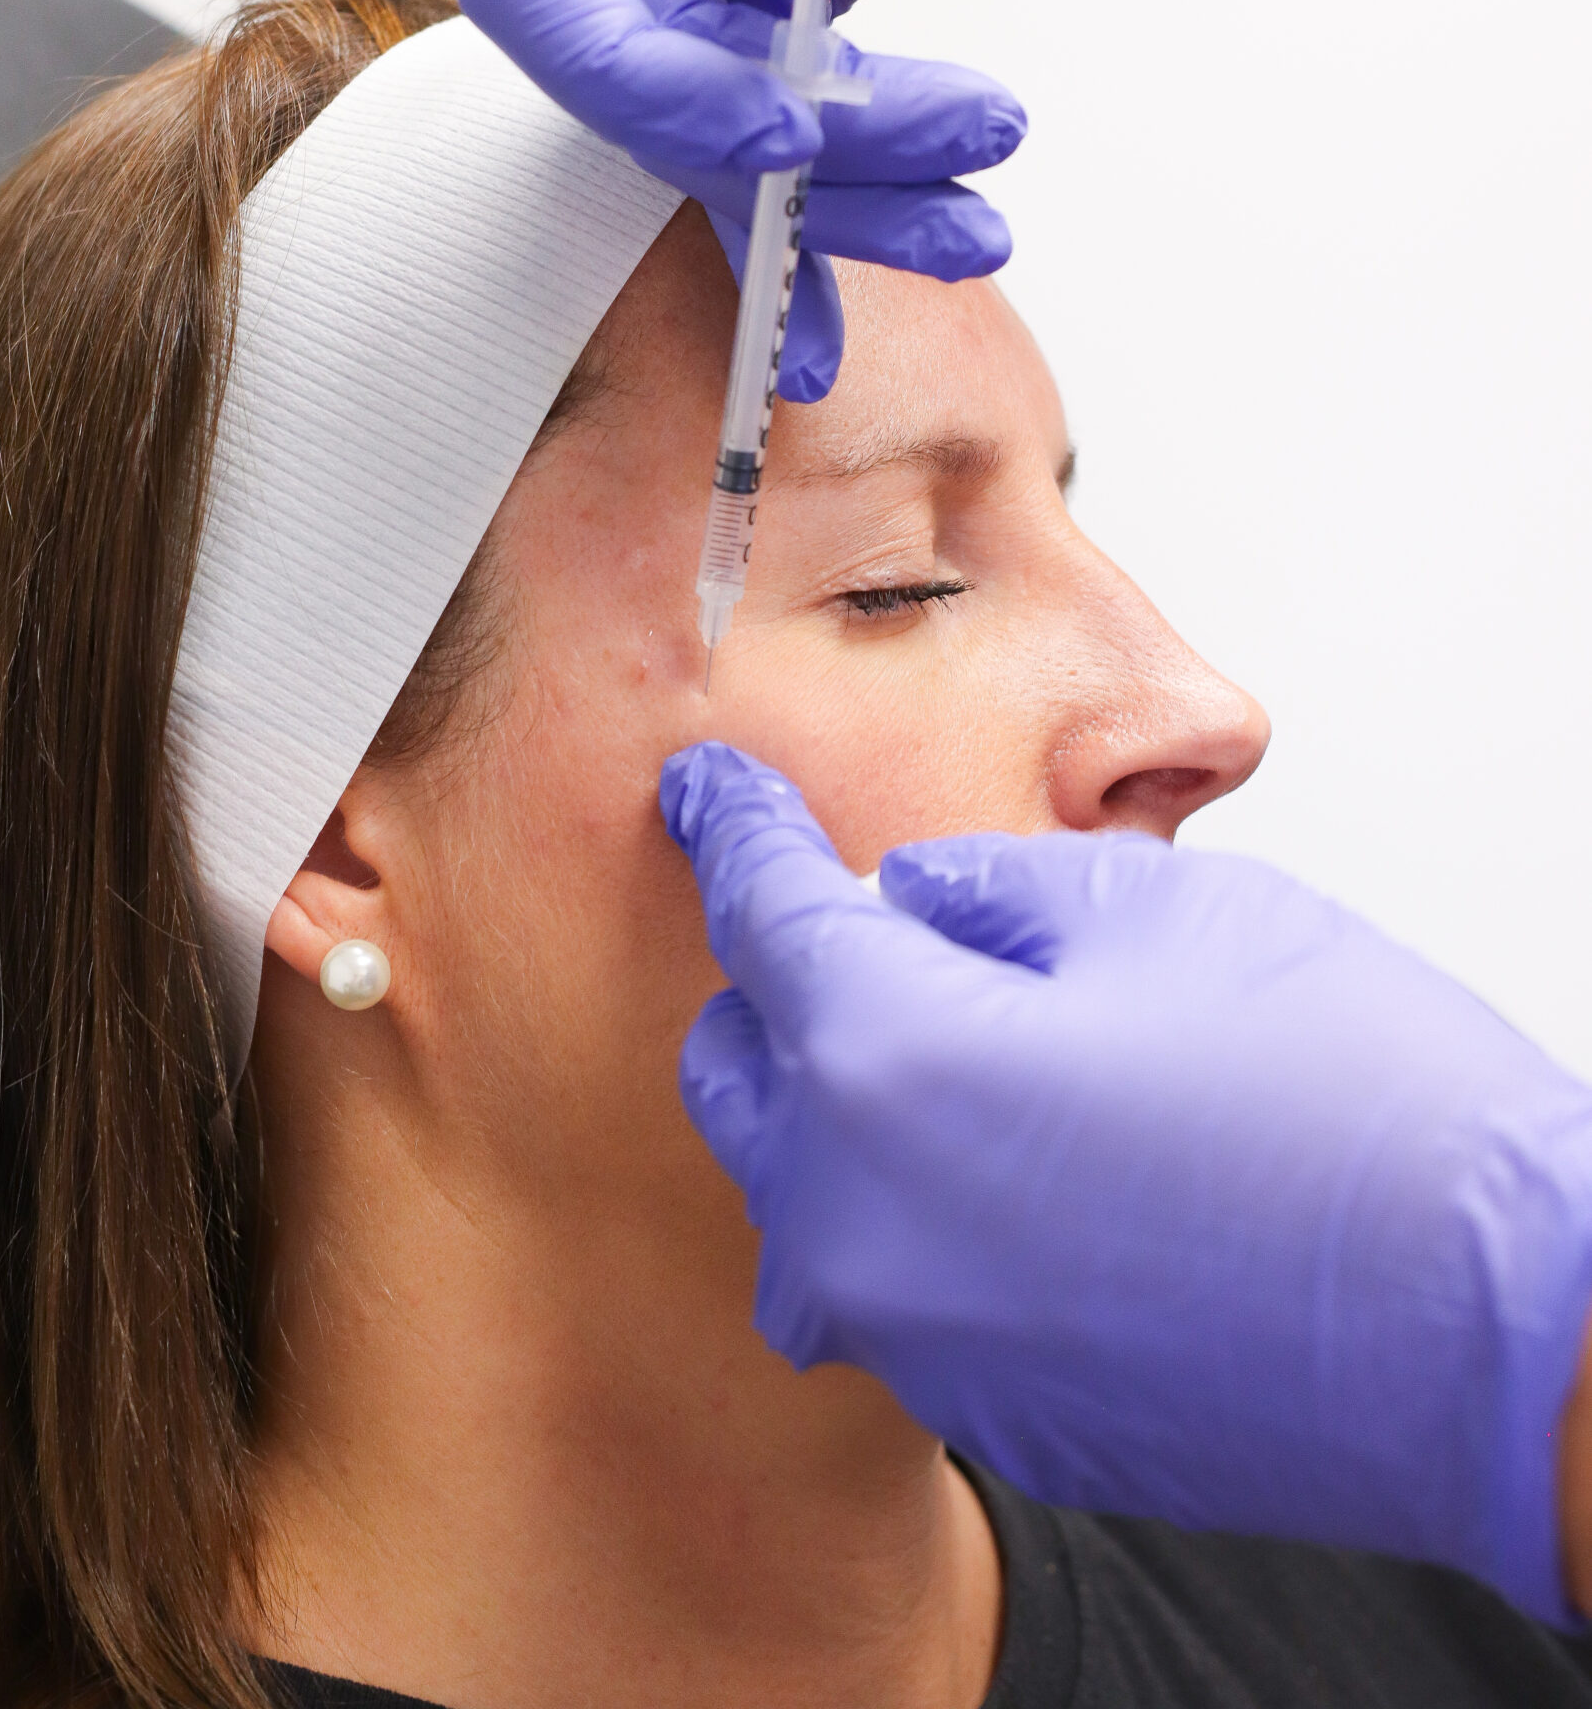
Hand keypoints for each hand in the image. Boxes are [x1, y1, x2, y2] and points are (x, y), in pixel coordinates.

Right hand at [459, 0, 1280, 393]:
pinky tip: (848, 321)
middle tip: (962, 155)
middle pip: (638, 72)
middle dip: (785, 152)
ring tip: (974, 230)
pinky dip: (813, 232)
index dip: (636, 76)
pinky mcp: (763, 8)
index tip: (786, 134)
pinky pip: (761, 143)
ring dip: (831, 208)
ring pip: (709, 129)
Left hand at [661, 740, 1591, 1623]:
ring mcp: (918, 1337)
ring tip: (974, 1057)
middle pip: (744, 1069)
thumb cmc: (1352, 1100)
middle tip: (878, 933)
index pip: (758, 915)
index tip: (707, 792)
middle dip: (787, 987)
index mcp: (887, 1059)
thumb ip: (990, 891)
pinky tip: (1046, 1175)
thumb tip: (913, 901)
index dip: (730, 831)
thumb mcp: (1158, 913)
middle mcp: (862, 1219)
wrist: (1495, 1337)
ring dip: (851, 1112)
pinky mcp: (987, 1410)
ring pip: (808, 1192)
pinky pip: (899, 1286)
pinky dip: (926, 1216)